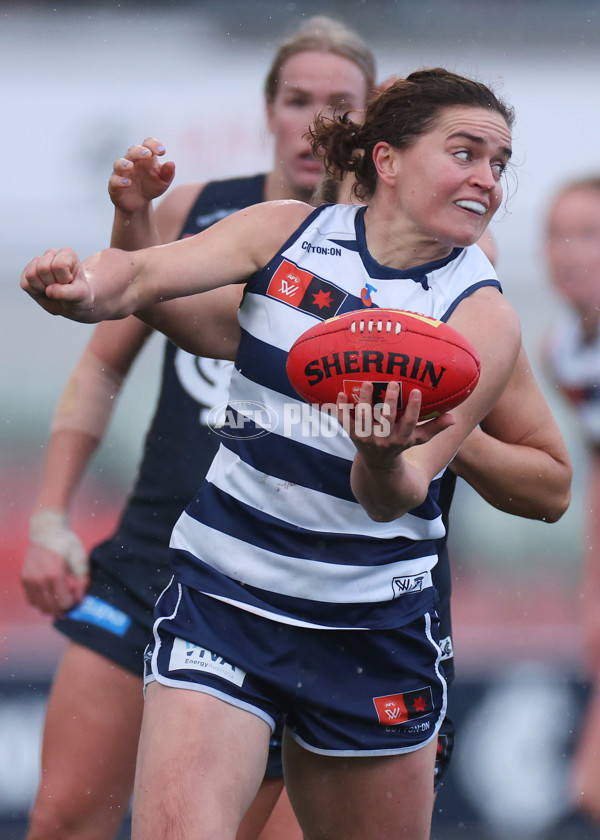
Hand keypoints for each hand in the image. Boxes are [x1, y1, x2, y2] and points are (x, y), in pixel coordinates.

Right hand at [20, 248, 92, 318]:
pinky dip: (35, 292)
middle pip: (42, 268)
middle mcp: (51, 253)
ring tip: (53, 289)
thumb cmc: (78, 296)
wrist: (71, 303)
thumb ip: (67, 292)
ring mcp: (37, 262)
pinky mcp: (27, 273)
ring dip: (43, 288)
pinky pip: (25, 284)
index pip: (58, 265)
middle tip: (61, 287)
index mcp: (67, 253)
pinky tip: (44, 291)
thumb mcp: (80, 296)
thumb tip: (49, 290)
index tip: (70, 282)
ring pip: (31, 275)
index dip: (63, 279)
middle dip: (52, 283)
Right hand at [22, 543, 88, 617]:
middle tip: (70, 606)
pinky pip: (32, 600)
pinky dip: (40, 603)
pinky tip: (49, 597)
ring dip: (51, 608)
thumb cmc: (66, 543)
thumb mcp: (80, 558)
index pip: (64, 602)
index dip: (73, 604)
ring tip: (60, 602)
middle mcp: (40, 579)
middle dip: (63, 610)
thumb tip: (81, 599)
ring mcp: (30, 580)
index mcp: (55, 574)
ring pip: (40, 606)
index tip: (78, 600)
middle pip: (52, 607)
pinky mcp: (25, 579)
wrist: (47, 531)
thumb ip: (82, 580)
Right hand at [108, 137, 175, 213]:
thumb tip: (172, 163)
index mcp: (145, 157)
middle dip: (139, 151)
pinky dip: (119, 181)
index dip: (154, 144)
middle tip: (147, 154)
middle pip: (132, 150)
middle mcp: (132, 161)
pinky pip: (114, 181)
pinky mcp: (114, 185)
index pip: (148, 144)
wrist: (140, 202)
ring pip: (119, 163)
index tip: (162, 152)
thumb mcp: (163, 181)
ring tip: (130, 166)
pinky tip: (127, 183)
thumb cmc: (151, 186)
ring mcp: (122, 172)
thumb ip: (168, 172)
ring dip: (124, 163)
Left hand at [336, 382, 453, 463]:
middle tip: (392, 383)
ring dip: (364, 401)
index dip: (413, 408)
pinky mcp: (352, 435)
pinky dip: (340, 409)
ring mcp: (367, 438)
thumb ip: (435, 428)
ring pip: (364, 419)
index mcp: (401, 439)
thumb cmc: (400, 445)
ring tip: (368, 382)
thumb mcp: (418, 439)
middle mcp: (384, 439)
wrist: (377, 465)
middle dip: (389, 402)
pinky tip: (339, 393)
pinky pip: (344, 421)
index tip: (416, 391)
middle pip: (387, 420)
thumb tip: (454, 417)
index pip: (410, 423)